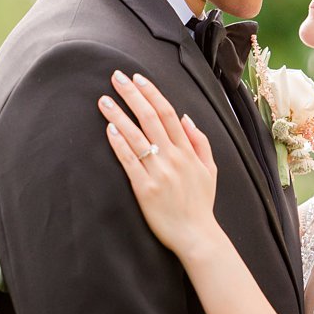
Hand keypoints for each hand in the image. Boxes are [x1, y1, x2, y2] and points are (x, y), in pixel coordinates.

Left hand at [98, 70, 219, 257]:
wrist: (197, 235)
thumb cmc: (201, 203)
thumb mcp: (210, 170)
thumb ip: (200, 142)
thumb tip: (186, 117)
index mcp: (188, 151)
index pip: (168, 113)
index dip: (151, 93)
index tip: (137, 78)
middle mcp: (174, 157)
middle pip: (150, 118)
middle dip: (132, 95)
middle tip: (116, 78)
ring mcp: (159, 173)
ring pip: (136, 136)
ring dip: (118, 115)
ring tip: (103, 100)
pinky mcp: (145, 189)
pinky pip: (130, 161)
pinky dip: (119, 143)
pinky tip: (109, 129)